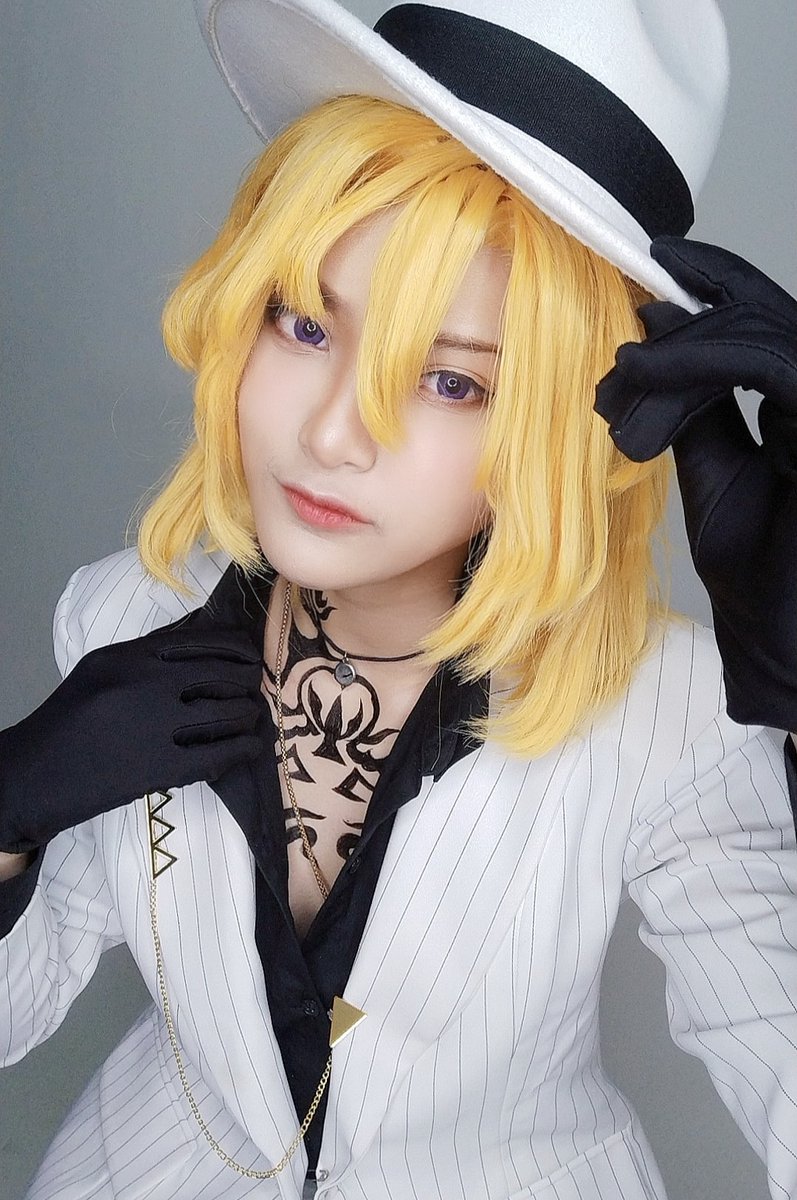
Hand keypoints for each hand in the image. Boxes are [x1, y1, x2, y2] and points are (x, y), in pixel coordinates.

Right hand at [0, 610, 266, 853]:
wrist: (33, 777)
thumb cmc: (68, 721)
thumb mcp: (100, 670)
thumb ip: (147, 652)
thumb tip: (201, 634)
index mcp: (128, 657)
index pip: (200, 640)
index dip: (236, 647)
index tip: (249, 655)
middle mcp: (143, 684)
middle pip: (222, 674)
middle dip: (248, 680)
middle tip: (256, 687)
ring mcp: (153, 726)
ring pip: (226, 712)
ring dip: (248, 715)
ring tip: (251, 717)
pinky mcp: (159, 768)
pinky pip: (219, 753)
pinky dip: (243, 749)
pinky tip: (250, 747)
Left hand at [594, 236, 796, 728]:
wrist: (783, 644)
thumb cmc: (758, 572)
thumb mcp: (714, 472)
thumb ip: (696, 410)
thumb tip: (657, 342)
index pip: (764, 321)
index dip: (713, 286)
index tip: (650, 270)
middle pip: (760, 314)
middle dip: (679, 322)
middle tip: (617, 348)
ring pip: (759, 330)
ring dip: (677, 350)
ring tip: (622, 386)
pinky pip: (766, 362)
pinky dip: (700, 362)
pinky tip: (647, 382)